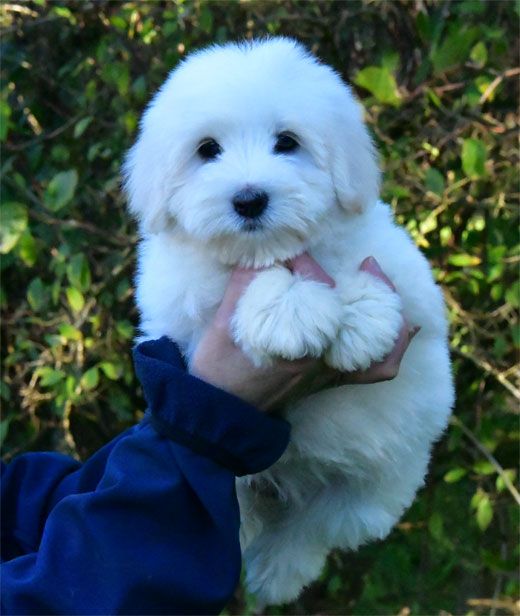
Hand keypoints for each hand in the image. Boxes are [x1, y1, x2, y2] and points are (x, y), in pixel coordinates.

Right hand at [190, 254, 417, 410]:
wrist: (221, 414)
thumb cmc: (218, 368)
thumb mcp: (223, 323)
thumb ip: (246, 285)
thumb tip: (267, 255)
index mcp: (294, 340)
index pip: (314, 289)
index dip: (305, 264)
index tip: (290, 256)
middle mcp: (320, 357)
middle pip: (355, 311)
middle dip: (366, 283)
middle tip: (368, 264)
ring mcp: (328, 372)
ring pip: (375, 340)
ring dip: (384, 308)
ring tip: (383, 284)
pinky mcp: (330, 381)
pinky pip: (375, 371)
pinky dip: (393, 349)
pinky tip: (405, 330)